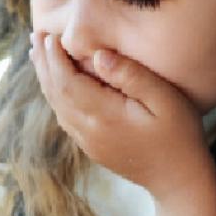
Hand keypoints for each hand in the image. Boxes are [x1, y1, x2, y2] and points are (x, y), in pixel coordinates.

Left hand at [30, 32, 212, 201]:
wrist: (178, 179)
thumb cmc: (179, 134)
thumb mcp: (164, 99)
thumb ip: (131, 75)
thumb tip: (99, 55)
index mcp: (104, 115)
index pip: (67, 82)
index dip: (55, 58)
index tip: (49, 35)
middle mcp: (89, 131)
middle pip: (56, 92)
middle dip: (44, 63)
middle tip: (36, 36)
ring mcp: (88, 142)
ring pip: (58, 106)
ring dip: (46, 78)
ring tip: (39, 54)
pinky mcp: (92, 147)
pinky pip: (66, 118)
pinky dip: (56, 96)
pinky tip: (56, 83)